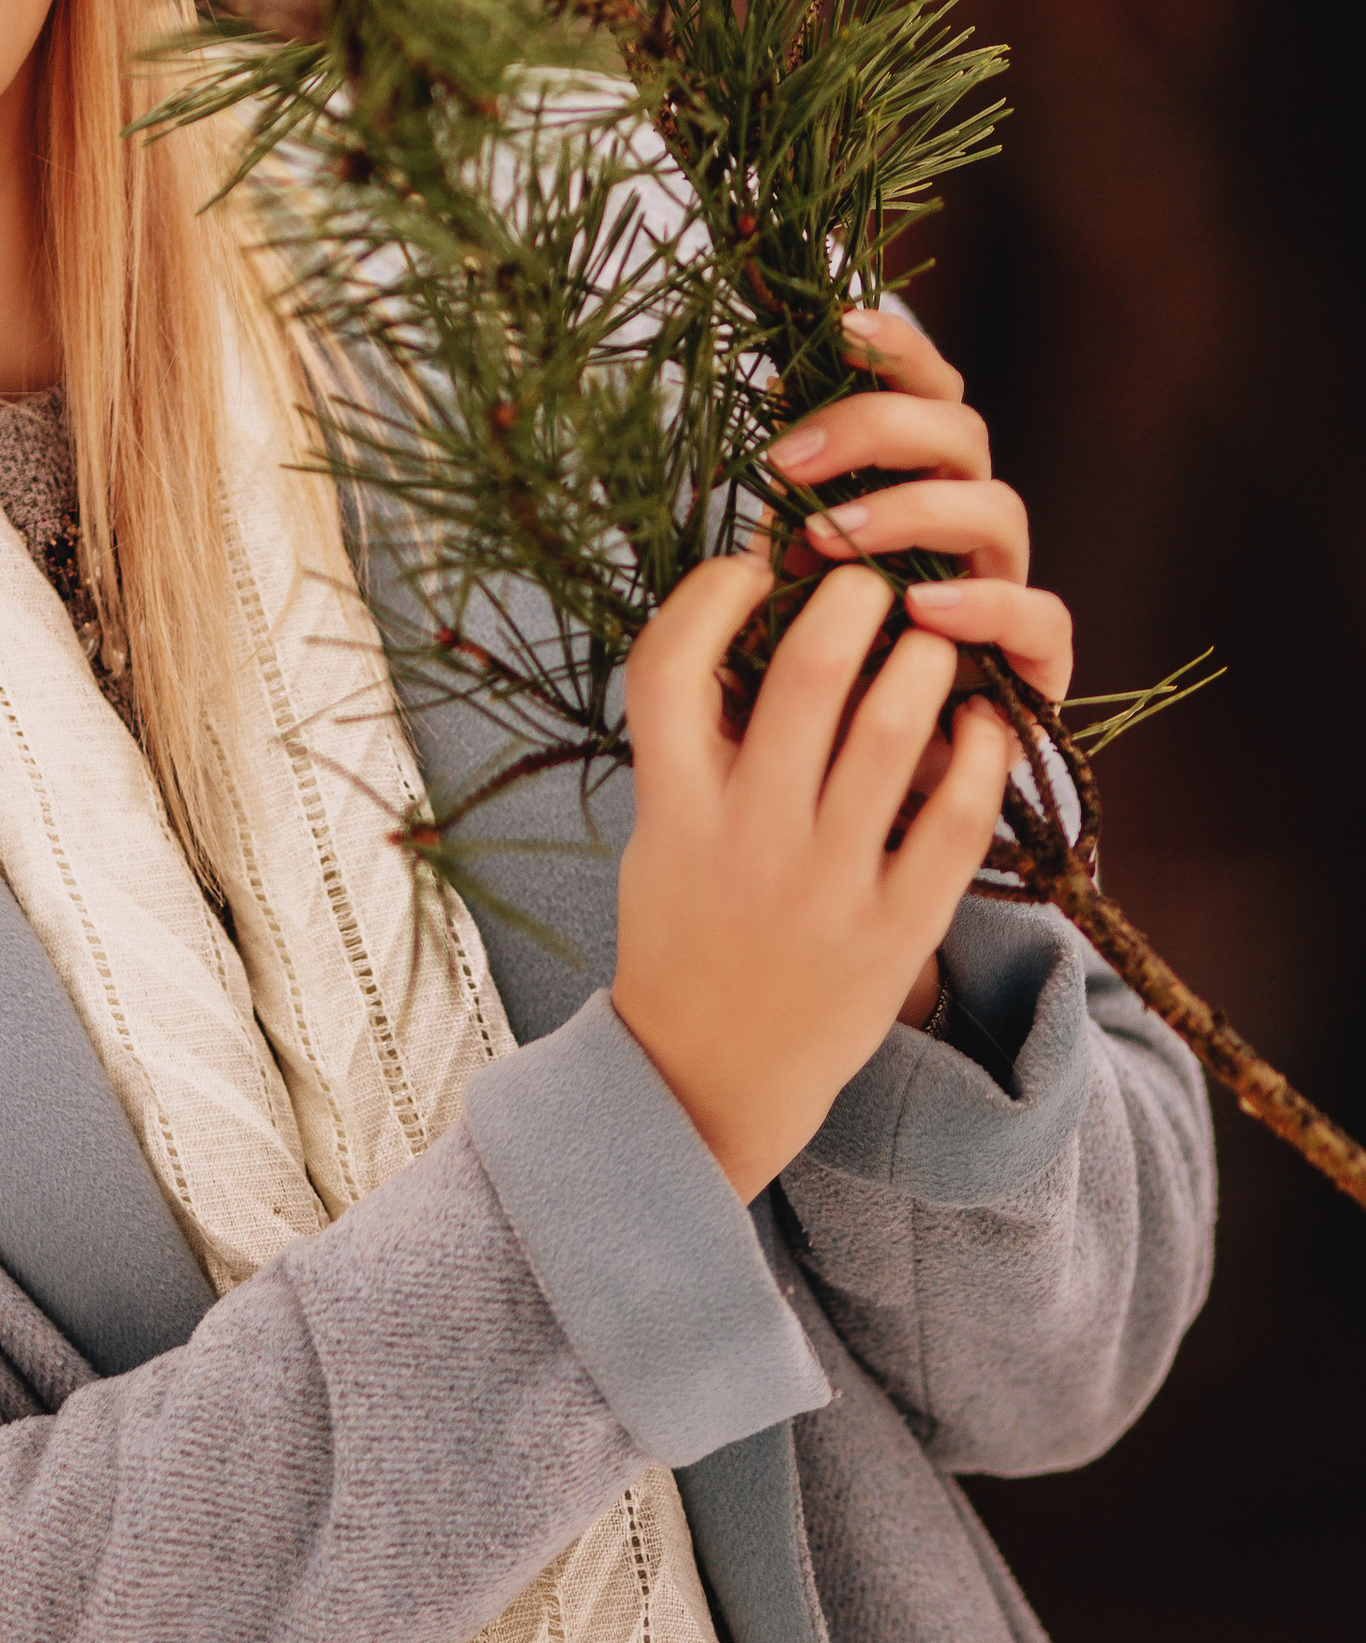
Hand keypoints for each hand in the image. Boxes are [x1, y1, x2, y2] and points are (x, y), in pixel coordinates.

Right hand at [610, 310, 1073, 1200]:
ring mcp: (824, 887)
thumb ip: (696, 738)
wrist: (709, 1076)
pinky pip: (955, 818)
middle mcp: (746, 840)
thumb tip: (758, 609)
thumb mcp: (660, 830)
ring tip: (932, 641)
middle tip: (871, 582)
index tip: (752, 566)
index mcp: (672, 807)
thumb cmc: (686, 925)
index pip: (672, 664)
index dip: (713, 594)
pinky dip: (980, 751)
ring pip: (894, 730)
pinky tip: (982, 720)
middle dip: (850, 600)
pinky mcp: (894, 930)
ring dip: (924, 660)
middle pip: (804, 673)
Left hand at [767, 307, 1073, 731]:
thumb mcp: (780, 575)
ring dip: (911, 511)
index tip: (837, 326)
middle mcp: (967, 525)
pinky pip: (1040, 617)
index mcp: (914, 483)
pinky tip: (921, 609)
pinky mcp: (1033, 665)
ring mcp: (1005, 588)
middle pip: (962, 431)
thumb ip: (786, 505)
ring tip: (831, 541)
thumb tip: (759, 412)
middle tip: (789, 463)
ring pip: (999, 508)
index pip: (927, 388)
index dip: (894, 346)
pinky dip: (984, 607)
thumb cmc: (811, 672)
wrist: (848, 793)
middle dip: (876, 427)